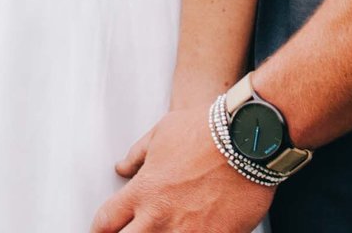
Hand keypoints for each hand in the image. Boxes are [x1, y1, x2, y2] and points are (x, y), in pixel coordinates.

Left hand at [91, 106, 274, 232]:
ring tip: (167, 231)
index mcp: (142, 191)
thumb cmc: (208, 130)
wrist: (250, 138)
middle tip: (133, 232)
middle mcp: (158, 218)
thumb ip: (138, 154)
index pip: (105, 223)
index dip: (101, 231)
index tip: (106, 231)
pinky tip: (197, 232)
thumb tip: (122, 166)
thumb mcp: (163, 131)